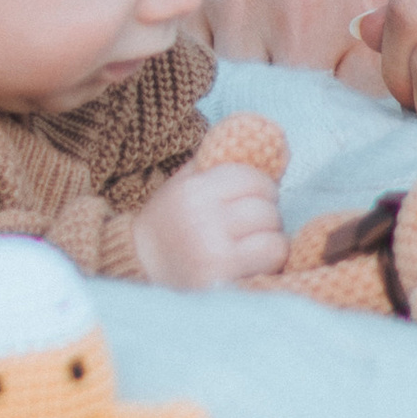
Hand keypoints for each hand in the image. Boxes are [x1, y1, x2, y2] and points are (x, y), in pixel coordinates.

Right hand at [132, 156, 291, 290]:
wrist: (142, 268)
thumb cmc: (169, 222)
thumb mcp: (183, 183)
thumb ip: (217, 162)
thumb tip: (271, 139)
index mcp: (193, 191)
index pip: (251, 178)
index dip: (261, 187)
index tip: (253, 198)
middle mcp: (203, 220)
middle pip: (266, 207)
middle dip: (266, 214)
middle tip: (251, 224)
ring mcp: (214, 252)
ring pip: (274, 234)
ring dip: (270, 238)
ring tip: (251, 243)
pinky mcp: (224, 278)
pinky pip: (272, 258)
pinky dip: (270, 260)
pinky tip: (251, 262)